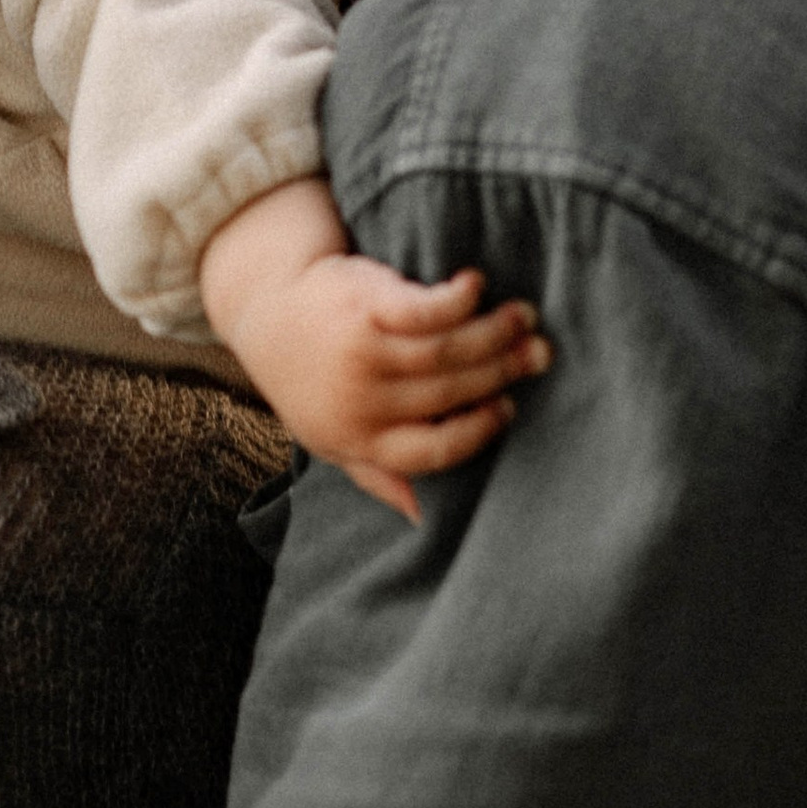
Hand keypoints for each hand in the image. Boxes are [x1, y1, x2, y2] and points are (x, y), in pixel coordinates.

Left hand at [200, 183, 549, 523]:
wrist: (267, 307)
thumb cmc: (312, 380)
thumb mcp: (332, 438)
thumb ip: (379, 476)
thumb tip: (424, 522)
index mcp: (359, 438)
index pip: (433, 450)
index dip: (478, 431)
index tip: (509, 409)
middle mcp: (361, 398)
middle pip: (450, 392)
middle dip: (503, 371)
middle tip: (539, 354)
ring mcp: (362, 350)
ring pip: (446, 350)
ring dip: (494, 333)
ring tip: (525, 318)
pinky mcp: (363, 303)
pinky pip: (423, 308)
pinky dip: (457, 298)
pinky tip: (476, 285)